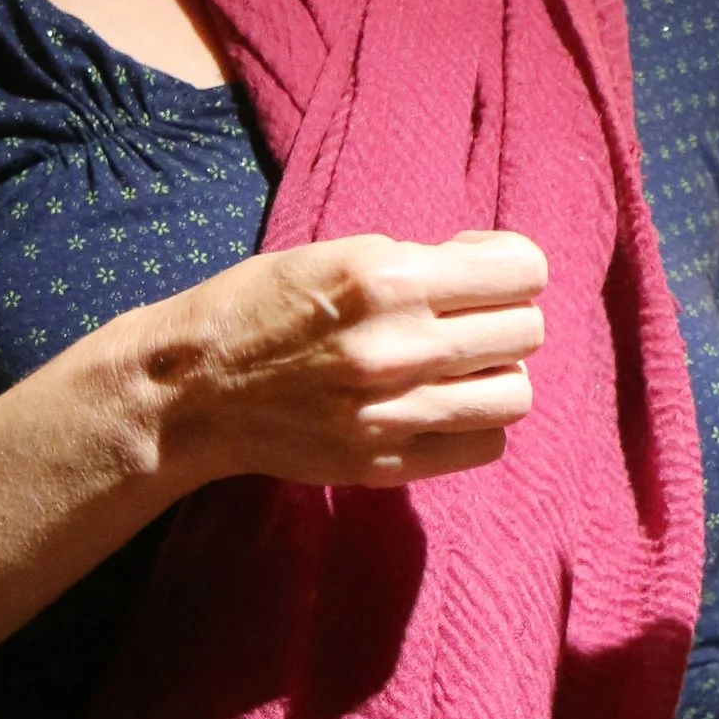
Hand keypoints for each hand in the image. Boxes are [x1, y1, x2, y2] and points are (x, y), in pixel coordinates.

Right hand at [137, 228, 547, 492]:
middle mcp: (399, 347)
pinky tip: (439, 407)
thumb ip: (417, 262)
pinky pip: (484, 446)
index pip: (523, 271)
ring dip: (497, 376)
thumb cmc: (260, 308)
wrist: (191, 391)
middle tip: (466, 321)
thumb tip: (490, 271)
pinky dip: (474, 425)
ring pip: (516, 396)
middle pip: (527, 331)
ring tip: (459, 369)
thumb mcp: (337, 255)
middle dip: (504, 318)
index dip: (510, 267)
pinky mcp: (384, 463)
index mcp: (388, 279)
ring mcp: (393, 413)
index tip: (482, 273)